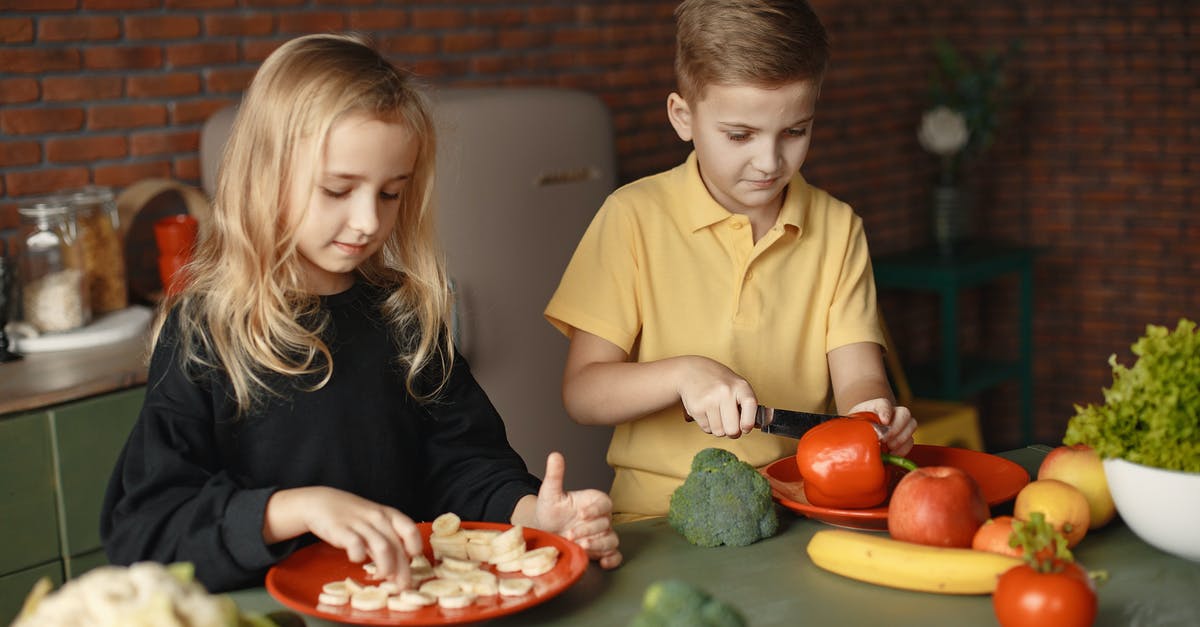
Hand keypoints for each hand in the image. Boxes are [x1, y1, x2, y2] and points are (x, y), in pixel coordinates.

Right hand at [271, 486, 422, 585]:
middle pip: (396, 545)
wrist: (320, 503)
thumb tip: (400, 569)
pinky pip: (355, 545)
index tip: (414, 560)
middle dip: (402, 569)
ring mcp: (360, 523)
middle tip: (403, 586)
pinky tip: (357, 560)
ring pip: (382, 547)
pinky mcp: (341, 529)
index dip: (415, 545)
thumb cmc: (352, 516)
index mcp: (388, 514)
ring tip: (382, 577)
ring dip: (386, 566)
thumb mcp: (374, 523)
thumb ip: (386, 542)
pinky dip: (359, 556)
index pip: (409, 529)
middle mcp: (377, 518)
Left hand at [527, 452, 621, 568]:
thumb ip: (555, 475)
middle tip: (569, 534)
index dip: (595, 509)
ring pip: (611, 540)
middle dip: (588, 530)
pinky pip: (615, 556)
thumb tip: (554, 455)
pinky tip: (602, 563)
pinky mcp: (600, 552)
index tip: (580, 513)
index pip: (605, 503)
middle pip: (606, 524)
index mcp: (593, 502)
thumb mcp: (550, 493)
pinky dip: (612, 560)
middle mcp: (600, 519)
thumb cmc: (550, 511)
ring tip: (581, 547)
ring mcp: (601, 536)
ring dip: (598, 545)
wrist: (543, 532)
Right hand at [676, 356, 756, 437]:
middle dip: (732, 431)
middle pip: (733, 430)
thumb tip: (768, 420)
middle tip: (730, 423)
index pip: (751, 408)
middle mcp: (726, 392)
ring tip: (717, 414)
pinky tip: (707, 412)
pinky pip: (706, 429)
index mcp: (740, 386)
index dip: (749, 423)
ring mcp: (710, 400)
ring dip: (719, 428)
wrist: (691, 370)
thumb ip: (750, 405)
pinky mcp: (696, 408)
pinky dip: (708, 425)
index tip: (745, 427)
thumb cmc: (719, 380)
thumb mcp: (738, 386)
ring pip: (719, 432)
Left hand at [846, 398, 916, 455]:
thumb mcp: (853, 424)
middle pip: (904, 413)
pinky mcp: (905, 437)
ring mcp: (901, 424)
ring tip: (889, 447)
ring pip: (911, 425)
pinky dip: (903, 448)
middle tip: (885, 439)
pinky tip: (893, 454)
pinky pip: (910, 441)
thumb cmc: (857, 427)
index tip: (884, 421)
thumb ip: (855, 426)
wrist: (863, 433)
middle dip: (896, 427)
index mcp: (877, 406)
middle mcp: (893, 412)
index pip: (884, 404)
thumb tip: (853, 436)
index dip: (885, 411)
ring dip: (901, 438)